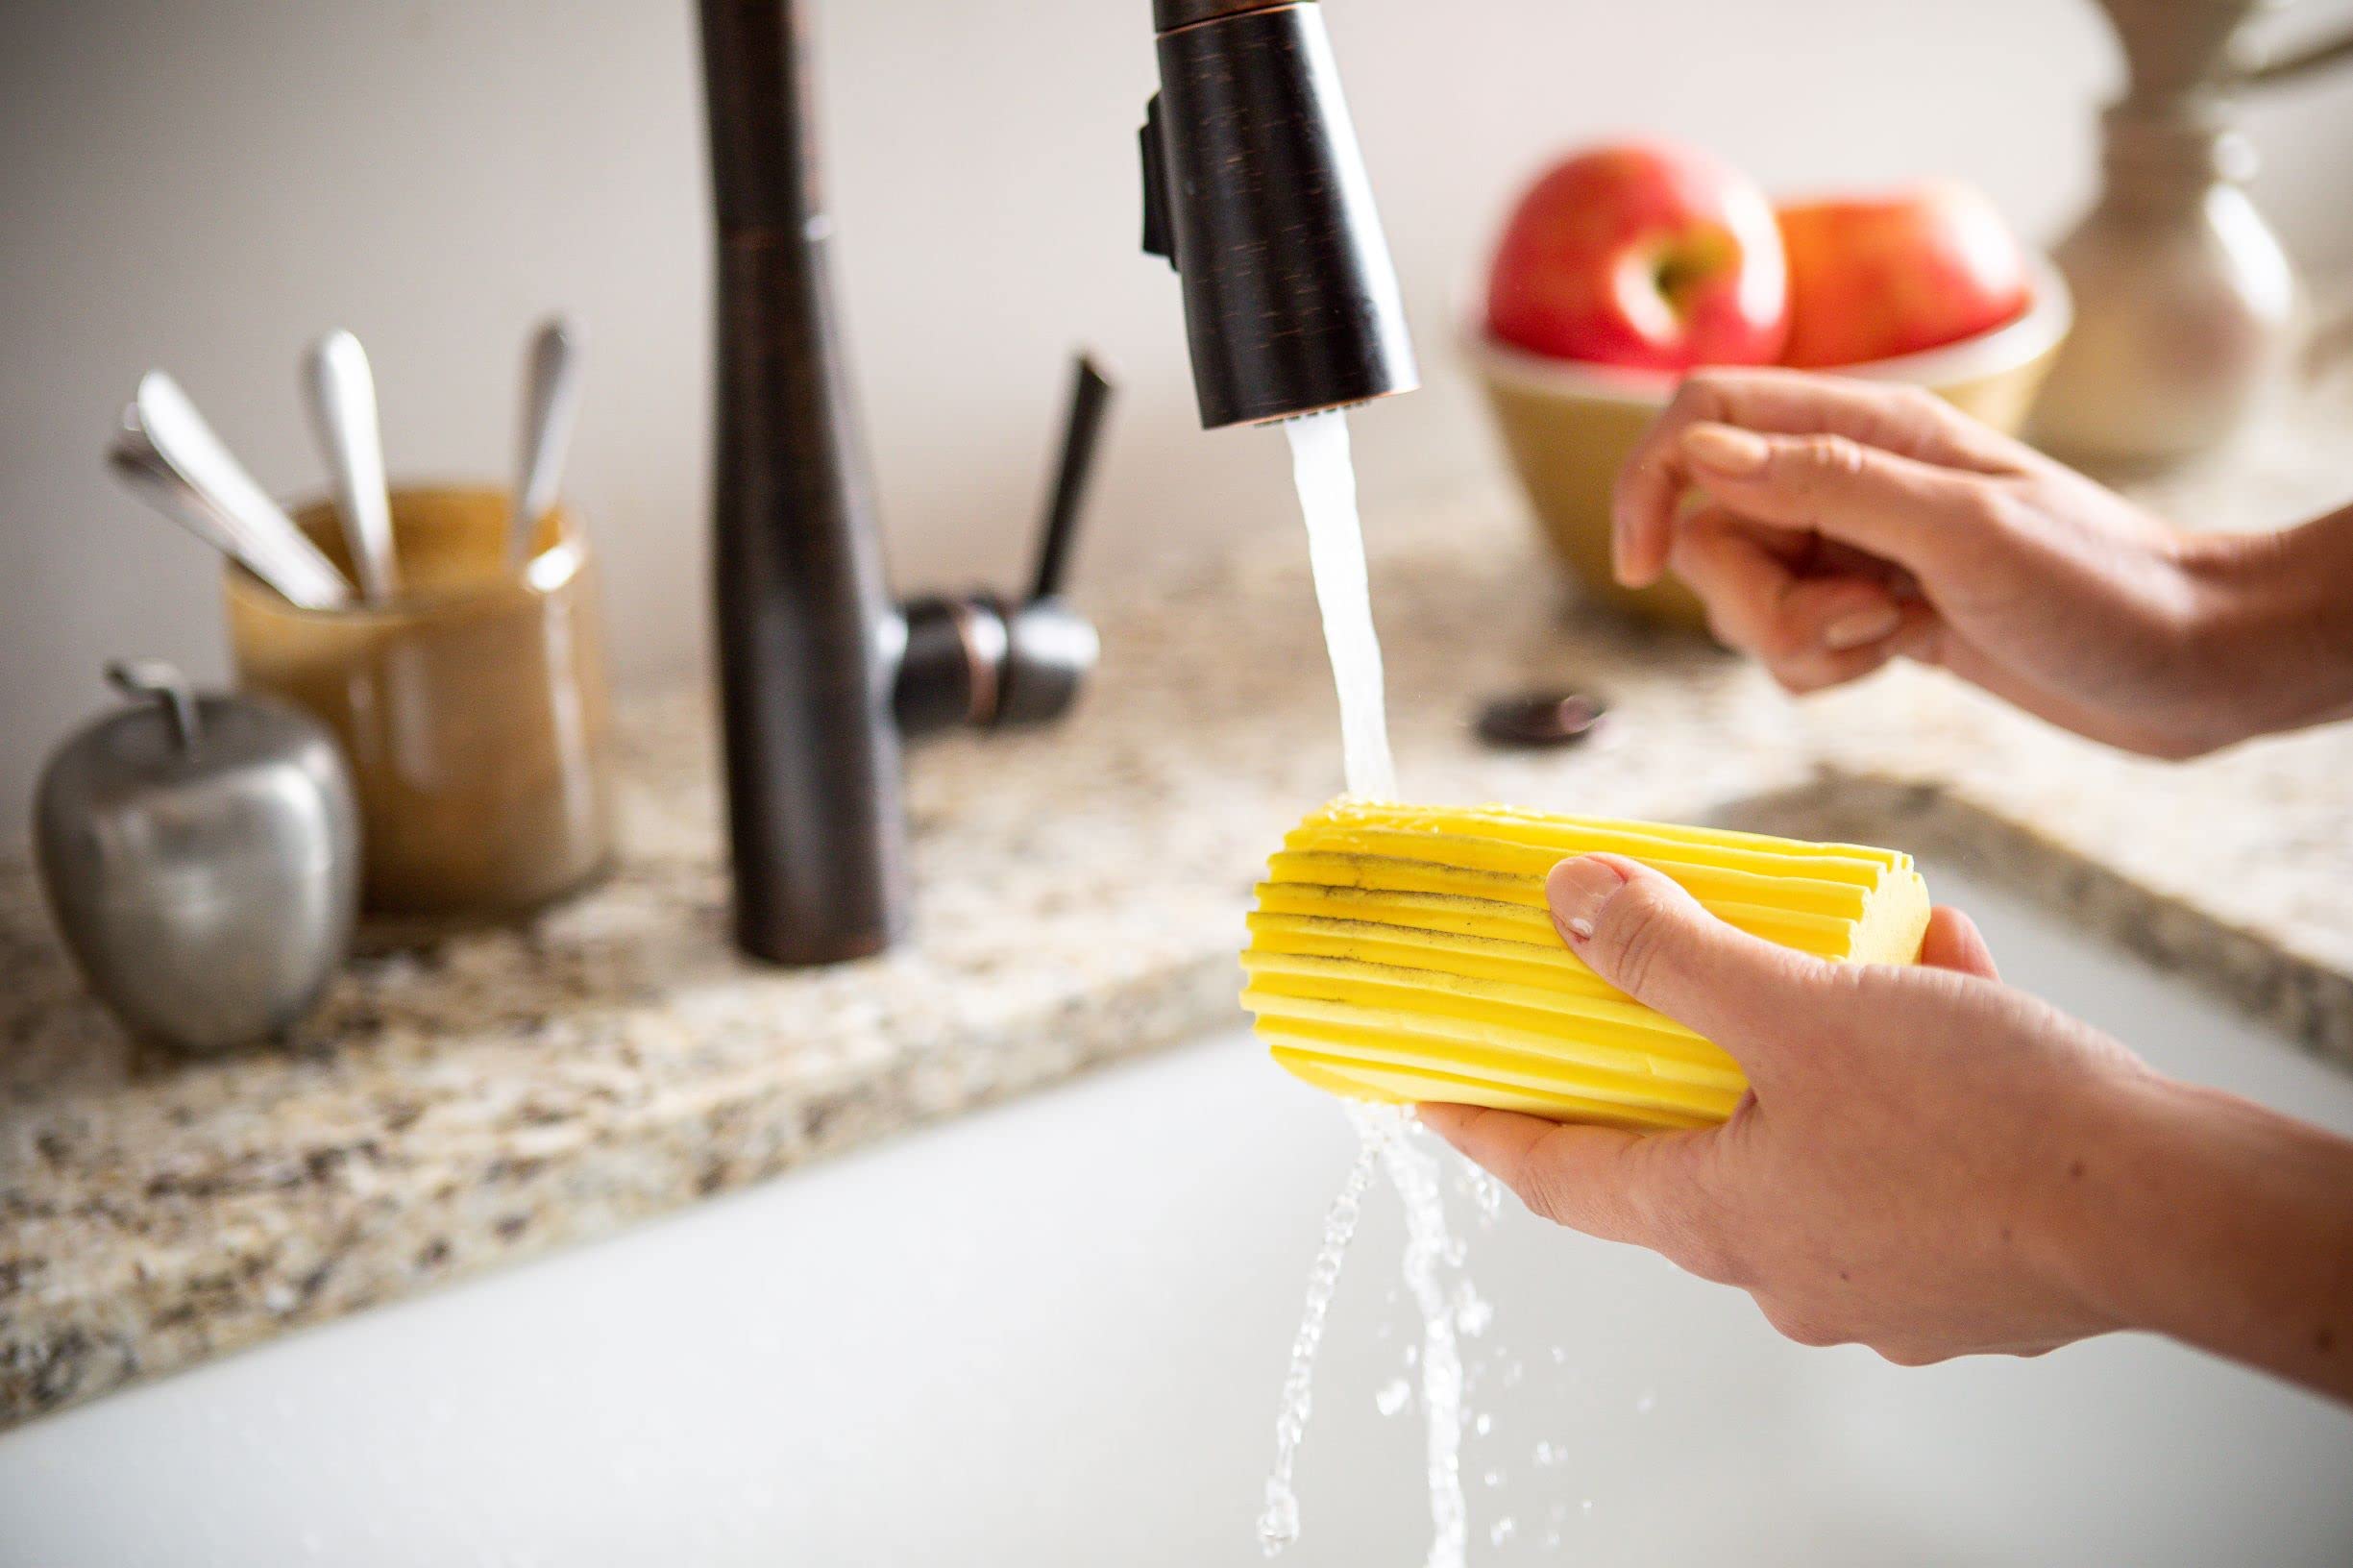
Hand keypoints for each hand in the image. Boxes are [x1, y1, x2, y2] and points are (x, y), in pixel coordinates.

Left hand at [1422, 854, 2153, 1364]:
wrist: (2170, 1210)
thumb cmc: (1978, 1123)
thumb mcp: (1800, 1010)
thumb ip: (1673, 956)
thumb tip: (1569, 899)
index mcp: (1717, 1220)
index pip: (1558, 1176)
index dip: (1489, 1126)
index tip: (1431, 1093)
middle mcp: (1783, 1266)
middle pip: (1683, 1151)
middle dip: (1670, 1060)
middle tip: (1649, 988)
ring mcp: (1877, 1275)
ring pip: (1806, 1134)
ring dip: (1806, 1041)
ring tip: (1837, 951)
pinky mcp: (1965, 1264)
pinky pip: (1903, 1147)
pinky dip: (1903, 1062)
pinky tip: (1942, 978)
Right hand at [1610, 369, 2352, 756]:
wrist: (2194, 662)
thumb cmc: (2102, 586)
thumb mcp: (1961, 532)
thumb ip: (1826, 483)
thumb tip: (1700, 454)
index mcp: (1865, 428)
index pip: (1702, 419)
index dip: (1649, 483)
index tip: (1639, 565)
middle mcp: (1849, 480)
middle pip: (1711, 529)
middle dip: (1750, 598)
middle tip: (1854, 622)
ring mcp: (1859, 547)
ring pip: (1742, 596)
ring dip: (1794, 641)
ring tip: (1891, 638)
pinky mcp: (1874, 612)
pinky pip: (1787, 645)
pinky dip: (1822, 668)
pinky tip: (1899, 659)